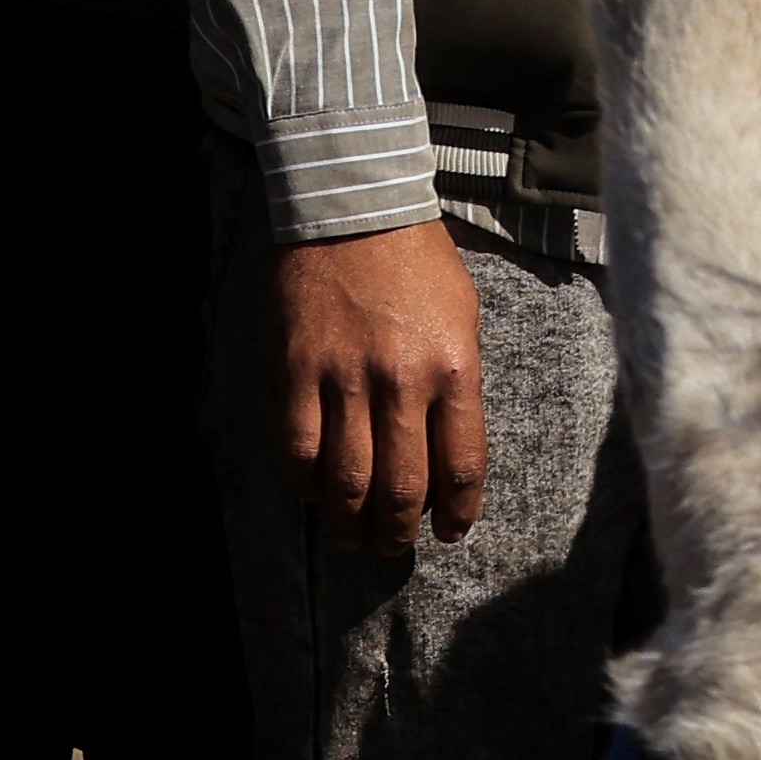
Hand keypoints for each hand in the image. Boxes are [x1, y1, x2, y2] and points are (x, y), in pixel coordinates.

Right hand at [280, 221, 492, 551]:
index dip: (458, 512)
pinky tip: (319, 496)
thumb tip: (448, 451)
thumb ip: (458, 385)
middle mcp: (403, 381)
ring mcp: (345, 380)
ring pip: (348, 481)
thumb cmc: (420, 265)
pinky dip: (308, 486)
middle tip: (397, 546)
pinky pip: (300, 451)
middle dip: (401, 531)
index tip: (452, 532)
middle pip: (403, 486)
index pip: (462, 464)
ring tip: (358, 538)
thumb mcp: (464, 320)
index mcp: (456, 368)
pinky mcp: (297, 374)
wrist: (356, 213)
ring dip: (353, 523)